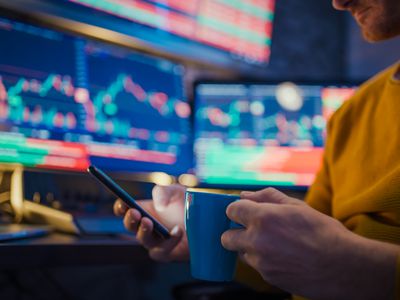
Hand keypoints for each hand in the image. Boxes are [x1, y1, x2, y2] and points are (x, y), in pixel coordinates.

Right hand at [114, 184, 188, 261]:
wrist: (204, 219)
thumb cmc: (186, 203)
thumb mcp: (175, 191)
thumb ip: (163, 191)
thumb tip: (158, 205)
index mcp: (142, 209)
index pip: (123, 209)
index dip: (120, 207)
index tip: (123, 202)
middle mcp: (145, 226)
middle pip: (130, 226)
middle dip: (130, 220)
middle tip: (135, 213)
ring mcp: (155, 241)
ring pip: (144, 240)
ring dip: (144, 232)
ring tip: (149, 222)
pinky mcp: (167, 252)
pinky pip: (162, 251)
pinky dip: (169, 241)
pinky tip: (177, 230)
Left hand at [221, 188, 398, 299]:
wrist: (343, 267)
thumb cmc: (323, 232)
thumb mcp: (297, 206)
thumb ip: (267, 197)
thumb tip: (244, 194)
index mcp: (263, 218)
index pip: (231, 210)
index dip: (238, 209)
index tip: (245, 211)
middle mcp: (257, 241)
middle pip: (226, 237)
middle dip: (235, 232)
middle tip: (252, 229)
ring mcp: (261, 262)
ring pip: (241, 253)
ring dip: (250, 248)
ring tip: (275, 244)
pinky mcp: (268, 278)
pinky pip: (257, 266)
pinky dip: (264, 261)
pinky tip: (283, 257)